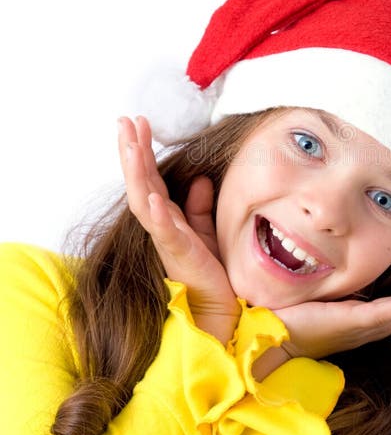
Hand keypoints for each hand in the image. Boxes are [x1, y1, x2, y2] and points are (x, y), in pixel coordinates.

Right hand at [117, 116, 240, 342]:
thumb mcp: (209, 233)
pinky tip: (153, 197)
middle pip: (141, 182)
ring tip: (131, 143)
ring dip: (137, 171)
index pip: (151, 179)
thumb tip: (202, 179)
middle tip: (126, 121)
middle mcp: (162, 226)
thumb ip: (201, 209)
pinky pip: (165, 232)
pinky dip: (157, 214)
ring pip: (144, 200)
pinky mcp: (179, 256)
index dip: (143, 151)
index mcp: (168, 219)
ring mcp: (167, 240)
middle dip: (132, 151)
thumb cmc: (213, 275)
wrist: (221, 313)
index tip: (138, 122)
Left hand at [252, 266, 390, 378]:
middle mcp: (359, 329)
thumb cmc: (284, 320)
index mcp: (351, 324)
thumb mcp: (311, 299)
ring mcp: (356, 327)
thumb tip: (322, 262)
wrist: (270, 340)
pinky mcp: (349, 323)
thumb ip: (323, 287)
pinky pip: (383, 314)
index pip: (386, 310)